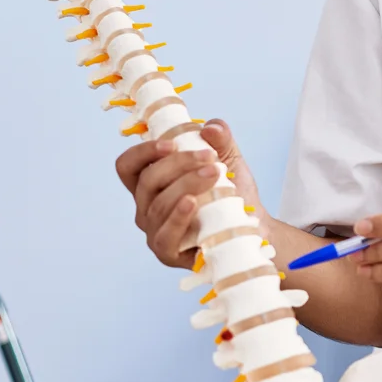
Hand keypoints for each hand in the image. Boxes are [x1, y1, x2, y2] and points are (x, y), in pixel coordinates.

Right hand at [114, 119, 262, 267]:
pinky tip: (192, 202)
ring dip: (186, 184)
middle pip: (147, 181)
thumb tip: (211, 127)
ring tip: (215, 174)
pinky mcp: (168, 253)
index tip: (172, 143)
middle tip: (210, 157)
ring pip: (159, 204)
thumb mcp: (229, 160)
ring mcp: (155, 231)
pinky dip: (178, 216)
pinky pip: (165, 235)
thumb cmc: (233, 195)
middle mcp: (146, 208)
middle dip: (178, 164)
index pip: (128, 166)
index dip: (144, 152)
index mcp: (151, 184)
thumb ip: (221, 139)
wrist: (253, 228)